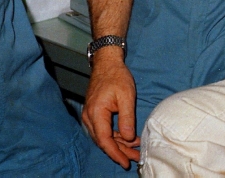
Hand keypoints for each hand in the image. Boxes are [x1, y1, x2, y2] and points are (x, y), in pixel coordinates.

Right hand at [82, 48, 139, 167]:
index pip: (104, 140)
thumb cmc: (117, 76)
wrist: (106, 62)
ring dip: (118, 144)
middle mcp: (89, 117)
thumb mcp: (126, 96)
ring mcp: (90, 115)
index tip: (126, 163)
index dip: (115, 154)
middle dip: (119, 151)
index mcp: (96, 113)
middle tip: (135, 157)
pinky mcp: (94, 113)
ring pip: (103, 137)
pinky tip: (127, 137)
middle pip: (103, 141)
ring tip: (134, 149)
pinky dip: (114, 135)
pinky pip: (102, 129)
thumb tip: (128, 138)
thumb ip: (126, 119)